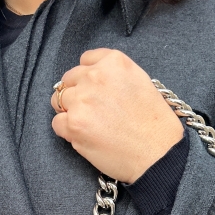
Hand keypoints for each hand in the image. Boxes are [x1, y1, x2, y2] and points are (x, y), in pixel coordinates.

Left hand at [51, 49, 184, 183]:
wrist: (158, 154)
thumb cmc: (154, 125)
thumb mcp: (141, 82)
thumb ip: (114, 77)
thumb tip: (93, 82)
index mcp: (114, 62)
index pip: (85, 60)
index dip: (87, 78)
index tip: (94, 91)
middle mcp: (95, 76)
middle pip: (68, 80)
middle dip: (76, 94)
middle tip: (91, 113)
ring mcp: (82, 100)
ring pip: (58, 101)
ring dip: (68, 112)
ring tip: (88, 126)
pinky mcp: (74, 124)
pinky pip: (57, 123)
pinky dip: (66, 131)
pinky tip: (85, 137)